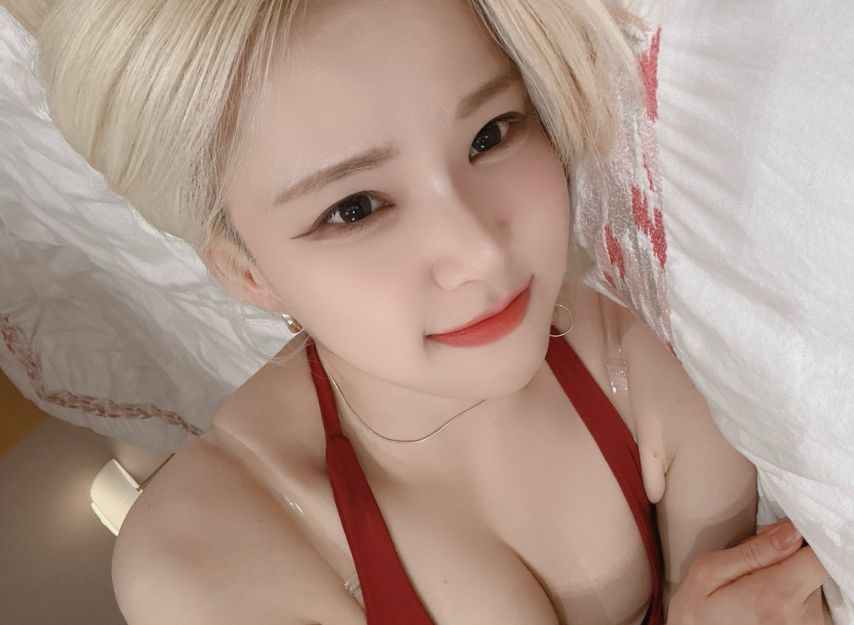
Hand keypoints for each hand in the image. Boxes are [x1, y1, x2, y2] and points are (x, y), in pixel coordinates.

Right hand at [667, 519, 828, 623]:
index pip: (816, 557)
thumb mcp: (708, 573)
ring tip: (755, 590)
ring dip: (788, 580)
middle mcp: (801, 617)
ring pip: (811, 584)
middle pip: (812, 568)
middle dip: (786, 560)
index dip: (799, 541)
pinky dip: (790, 598)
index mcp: (776, 596)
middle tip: (752, 570)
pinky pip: (808, 602)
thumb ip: (752, 550)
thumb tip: (790, 531)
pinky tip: (764, 605)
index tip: (777, 540)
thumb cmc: (698, 615)